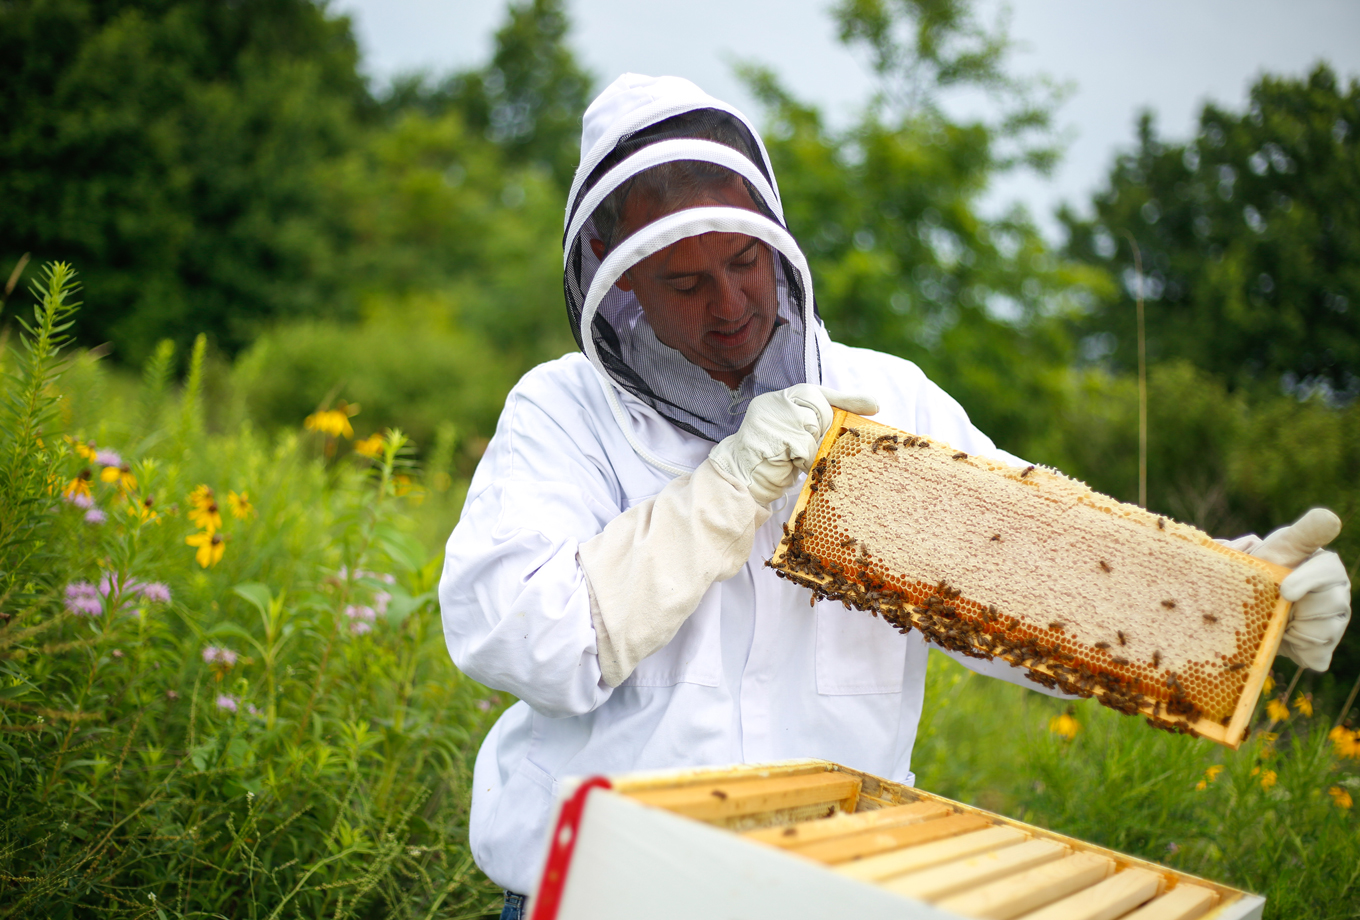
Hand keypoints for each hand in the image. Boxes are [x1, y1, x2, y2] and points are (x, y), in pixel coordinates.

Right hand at [709, 384, 877, 504]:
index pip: (816, 392)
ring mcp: (774, 417)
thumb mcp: (794, 435)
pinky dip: (802, 461)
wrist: (738, 479)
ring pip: (814, 429)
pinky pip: (807, 448)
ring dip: (809, 450)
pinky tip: (787, 464)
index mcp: (778, 398)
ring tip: (790, 458)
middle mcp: (774, 402)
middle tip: (804, 449)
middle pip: (820, 409)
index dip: (846, 399)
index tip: (874, 405)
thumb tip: (871, 406)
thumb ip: (818, 422)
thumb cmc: (770, 461)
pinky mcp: (777, 436)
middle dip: (821, 432)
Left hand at [1248, 508, 1350, 671]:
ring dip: (1293, 628)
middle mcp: (1338, 592)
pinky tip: (1286, 637)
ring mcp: (1335, 621)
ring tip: (1280, 617)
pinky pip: (1317, 654)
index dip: (1307, 580)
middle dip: (1294, 607)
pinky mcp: (1324, 646)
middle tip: (1276, 602)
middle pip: (1328, 605)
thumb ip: (1295, 533)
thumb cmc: (1263, 571)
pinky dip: (1297, 649)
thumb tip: (1322, 519)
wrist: (1248, 609)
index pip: (1327, 571)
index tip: (1286, 590)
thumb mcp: (1274, 549)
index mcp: (1326, 566)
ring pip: (1322, 632)